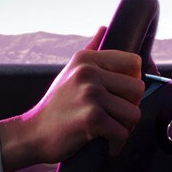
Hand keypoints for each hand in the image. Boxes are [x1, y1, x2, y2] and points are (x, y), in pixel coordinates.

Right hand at [0, 27, 143, 171]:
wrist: (33, 134)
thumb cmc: (56, 105)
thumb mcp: (70, 71)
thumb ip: (91, 50)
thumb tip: (104, 29)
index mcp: (86, 59)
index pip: (134, 62)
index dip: (132, 81)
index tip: (118, 94)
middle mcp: (88, 72)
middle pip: (138, 89)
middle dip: (128, 106)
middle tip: (110, 115)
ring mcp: (90, 94)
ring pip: (134, 113)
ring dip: (123, 127)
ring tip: (105, 129)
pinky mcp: (92, 118)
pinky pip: (123, 132)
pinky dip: (115, 143)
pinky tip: (101, 141)